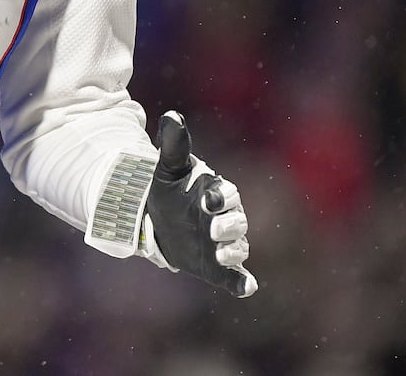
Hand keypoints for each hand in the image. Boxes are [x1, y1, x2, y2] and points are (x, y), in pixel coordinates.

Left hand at [141, 110, 257, 297]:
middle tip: (213, 229)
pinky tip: (247, 288)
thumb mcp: (168, 168)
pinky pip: (235, 276)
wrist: (158, 219)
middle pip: (236, 222)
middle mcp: (226, 218)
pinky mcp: (218, 266)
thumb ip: (173, 145)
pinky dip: (242, 283)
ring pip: (237, 247)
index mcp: (216, 192)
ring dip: (232, 252)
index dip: (220, 197)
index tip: (207, 199)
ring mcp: (223, 243)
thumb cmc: (170, 189)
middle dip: (227, 225)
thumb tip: (171, 115)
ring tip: (220, 256)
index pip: (226, 193)